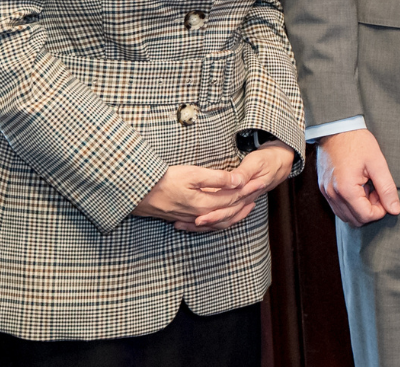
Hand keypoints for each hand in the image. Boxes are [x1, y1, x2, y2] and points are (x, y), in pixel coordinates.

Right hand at [133, 164, 248, 227]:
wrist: (139, 193)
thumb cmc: (165, 180)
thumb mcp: (192, 174)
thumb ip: (217, 179)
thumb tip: (239, 181)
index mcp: (205, 204)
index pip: (233, 198)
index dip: (248, 189)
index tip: (261, 181)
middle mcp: (200, 216)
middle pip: (229, 211)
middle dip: (246, 201)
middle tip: (259, 191)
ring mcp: (191, 220)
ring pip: (220, 221)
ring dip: (235, 214)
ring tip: (246, 205)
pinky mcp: (183, 220)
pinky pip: (207, 225)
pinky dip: (219, 221)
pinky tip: (221, 217)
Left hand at [185, 141, 296, 231]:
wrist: (280, 162)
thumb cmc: (266, 161)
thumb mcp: (255, 163)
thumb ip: (244, 173)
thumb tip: (235, 181)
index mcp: (247, 194)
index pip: (229, 209)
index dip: (213, 215)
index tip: (197, 218)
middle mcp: (244, 202)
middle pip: (223, 218)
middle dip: (204, 222)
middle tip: (185, 224)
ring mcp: (241, 203)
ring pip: (223, 220)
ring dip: (205, 224)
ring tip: (185, 225)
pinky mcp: (238, 200)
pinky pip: (225, 215)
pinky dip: (211, 219)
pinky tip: (197, 220)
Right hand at [315, 128, 399, 226]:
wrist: (336, 127)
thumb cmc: (358, 142)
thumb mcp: (377, 163)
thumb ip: (387, 188)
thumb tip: (395, 210)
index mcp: (346, 189)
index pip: (366, 216)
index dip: (380, 210)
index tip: (384, 194)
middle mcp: (333, 194)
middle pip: (355, 220)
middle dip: (370, 210)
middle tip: (376, 190)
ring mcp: (326, 192)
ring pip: (346, 216)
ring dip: (360, 207)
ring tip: (367, 187)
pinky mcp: (323, 188)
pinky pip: (338, 206)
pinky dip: (350, 202)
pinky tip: (358, 186)